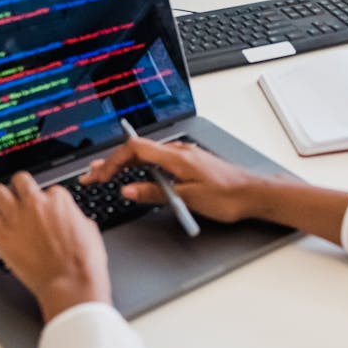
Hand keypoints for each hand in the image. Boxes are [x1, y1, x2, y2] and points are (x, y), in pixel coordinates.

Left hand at [0, 171, 110, 322]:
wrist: (70, 283)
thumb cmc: (83, 262)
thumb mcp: (89, 230)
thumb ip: (75, 217)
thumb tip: (71, 218)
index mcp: (59, 200)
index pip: (48, 189)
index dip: (45, 201)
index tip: (42, 210)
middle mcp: (36, 202)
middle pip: (20, 180)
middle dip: (19, 188)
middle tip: (17, 198)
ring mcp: (16, 216)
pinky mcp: (0, 233)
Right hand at [80, 135, 272, 222]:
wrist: (255, 193)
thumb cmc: (228, 196)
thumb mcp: (189, 198)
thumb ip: (156, 193)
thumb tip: (129, 190)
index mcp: (177, 157)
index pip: (135, 149)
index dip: (113, 161)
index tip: (100, 176)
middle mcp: (179, 151)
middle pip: (138, 151)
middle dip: (112, 162)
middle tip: (92, 175)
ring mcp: (185, 156)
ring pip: (147, 155)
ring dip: (124, 164)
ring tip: (105, 173)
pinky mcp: (189, 163)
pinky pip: (158, 160)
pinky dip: (141, 167)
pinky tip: (135, 174)